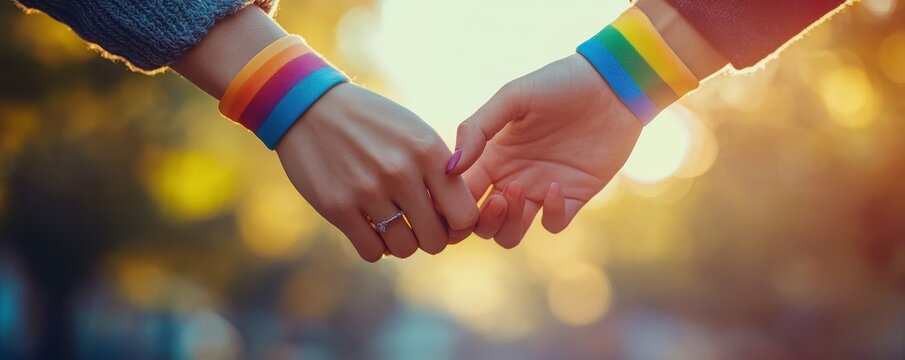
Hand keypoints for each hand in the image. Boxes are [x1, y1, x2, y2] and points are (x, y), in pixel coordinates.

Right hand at [277, 83, 477, 261]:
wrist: (311, 108)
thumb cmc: (373, 125)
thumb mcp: (415, 134)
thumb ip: (441, 172)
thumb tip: (460, 220)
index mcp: (428, 151)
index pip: (465, 215)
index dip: (458, 225)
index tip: (444, 218)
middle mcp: (401, 172)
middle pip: (436, 240)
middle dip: (429, 238)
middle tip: (417, 224)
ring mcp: (368, 191)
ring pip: (404, 249)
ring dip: (400, 242)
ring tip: (391, 223)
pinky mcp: (337, 207)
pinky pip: (372, 252)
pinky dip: (374, 247)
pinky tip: (369, 226)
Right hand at [447, 54, 642, 247]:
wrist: (612, 86)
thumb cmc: (559, 83)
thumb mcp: (513, 97)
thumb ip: (478, 128)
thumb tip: (450, 167)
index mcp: (494, 156)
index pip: (462, 193)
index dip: (454, 203)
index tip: (457, 196)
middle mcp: (513, 178)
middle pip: (482, 223)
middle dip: (483, 220)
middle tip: (498, 198)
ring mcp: (542, 191)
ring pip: (511, 233)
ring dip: (509, 223)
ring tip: (520, 191)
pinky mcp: (574, 197)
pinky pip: (553, 225)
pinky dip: (550, 214)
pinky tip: (555, 185)